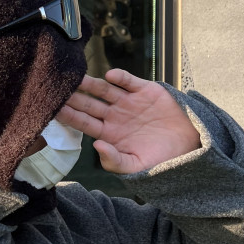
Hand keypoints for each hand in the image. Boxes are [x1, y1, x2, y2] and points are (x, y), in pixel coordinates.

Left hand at [57, 69, 200, 173]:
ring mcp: (129, 102)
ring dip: (91, 83)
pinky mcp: (145, 91)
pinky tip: (110, 76)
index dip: (69, 116)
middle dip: (73, 97)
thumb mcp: (136, 167)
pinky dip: (120, 78)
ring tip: (77, 77)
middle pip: (89, 104)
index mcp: (109, 133)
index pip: (84, 123)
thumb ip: (114, 161)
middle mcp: (115, 116)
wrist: (189, 145)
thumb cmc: (160, 159)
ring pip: (104, 90)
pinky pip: (129, 82)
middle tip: (56, 88)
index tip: (53, 109)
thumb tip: (97, 146)